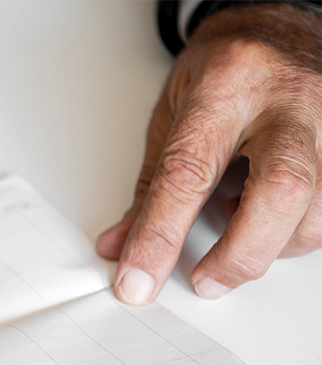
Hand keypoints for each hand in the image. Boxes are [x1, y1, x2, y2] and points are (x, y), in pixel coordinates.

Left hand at [96, 3, 320, 302]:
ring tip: (240, 233)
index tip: (137, 279)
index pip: (189, 171)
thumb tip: (120, 247)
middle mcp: (292, 97)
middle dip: (240, 253)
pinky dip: (297, 232)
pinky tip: (272, 219)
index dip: (160, 234)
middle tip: (205, 281)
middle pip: (279, 190)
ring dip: (270, 245)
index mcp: (229, 83)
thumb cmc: (228, 64)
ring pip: (316, 211)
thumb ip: (150, 184)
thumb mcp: (173, 111)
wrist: (281, 20)